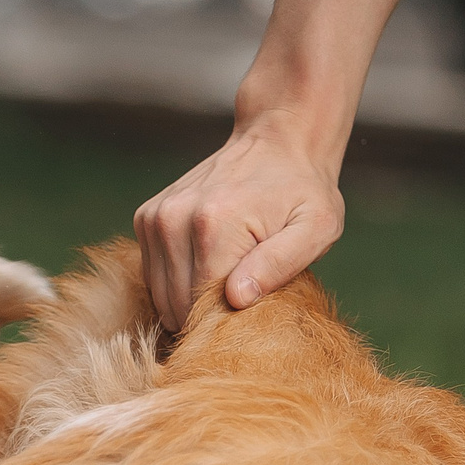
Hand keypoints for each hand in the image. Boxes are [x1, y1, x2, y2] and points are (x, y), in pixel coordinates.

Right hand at [133, 110, 345, 331]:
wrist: (277, 140)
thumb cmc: (304, 190)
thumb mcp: (317, 227)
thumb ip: (280, 264)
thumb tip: (236, 298)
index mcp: (213, 225)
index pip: (202, 307)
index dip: (229, 323)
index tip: (256, 317)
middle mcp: (174, 219)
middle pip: (177, 304)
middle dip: (209, 315)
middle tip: (246, 300)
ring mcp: (155, 217)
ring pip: (160, 294)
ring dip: (190, 301)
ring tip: (228, 282)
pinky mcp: (147, 218)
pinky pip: (153, 274)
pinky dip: (176, 282)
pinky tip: (208, 269)